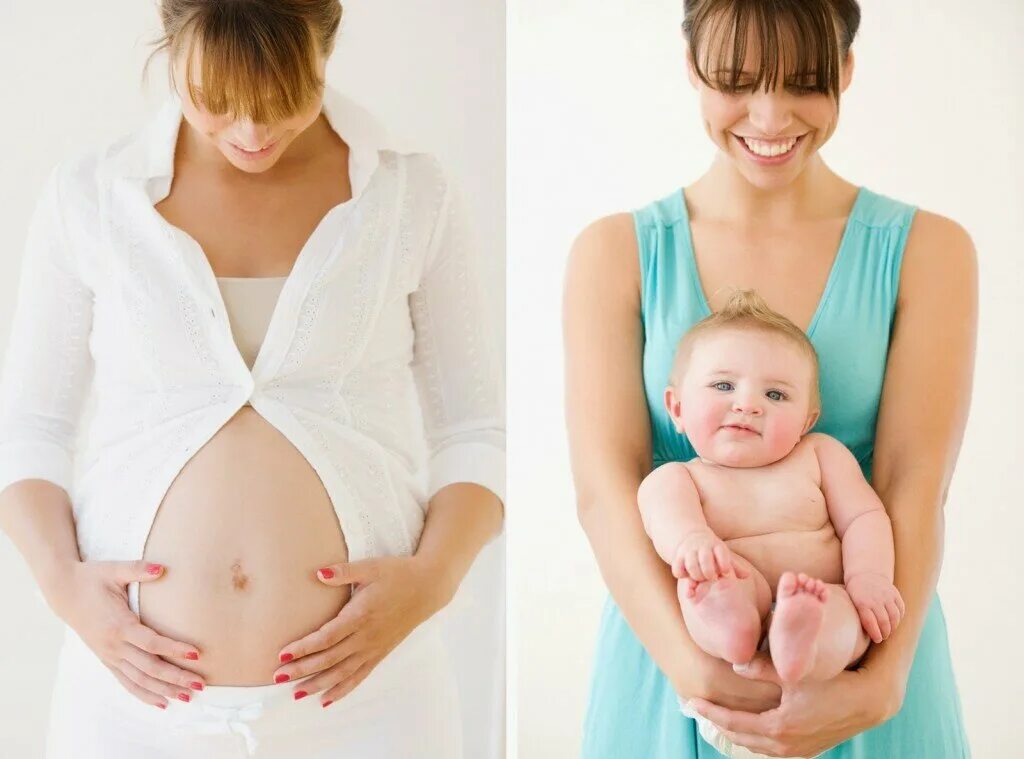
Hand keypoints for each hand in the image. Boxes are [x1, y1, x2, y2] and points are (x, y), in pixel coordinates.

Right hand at [46, 560, 204, 708]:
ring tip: (187, 697)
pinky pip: (126, 682)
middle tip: (201, 684)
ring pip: (140, 680)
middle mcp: (114, 645)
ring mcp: (110, 655)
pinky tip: (162, 702)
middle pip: (150, 668)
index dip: (175, 649)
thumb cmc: (92, 579)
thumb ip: (138, 570)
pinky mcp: (107, 659)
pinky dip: (144, 694)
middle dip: (176, 677)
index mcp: (119, 625)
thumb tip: (161, 568)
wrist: (65, 592)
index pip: (152, 642)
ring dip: (164, 690)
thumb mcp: (114, 570)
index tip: (197, 654)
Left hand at [274, 555, 448, 706]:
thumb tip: (318, 573)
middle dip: (302, 669)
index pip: (327, 637)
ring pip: (342, 672)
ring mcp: (374, 647)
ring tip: (296, 694)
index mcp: (361, 615)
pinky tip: (326, 700)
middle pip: (330, 659)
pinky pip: (360, 676)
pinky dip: (343, 689)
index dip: (304, 647)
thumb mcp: (371, 566)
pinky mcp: (381, 653)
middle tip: (277, 677)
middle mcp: (366, 637)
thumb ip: (344, 572)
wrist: (428, 588)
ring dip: (318, 684)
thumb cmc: (398, 573)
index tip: (283, 654)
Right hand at [673, 531, 749, 595]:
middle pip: (705, 559)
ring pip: (690, 564)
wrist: (691, 537)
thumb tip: (747, 575)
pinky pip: (677, 568)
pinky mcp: (678, 557)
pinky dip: (681, 574)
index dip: (724, 563)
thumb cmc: (712, 551)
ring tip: (700, 579)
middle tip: (711, 577)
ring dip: (696, 575)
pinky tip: (687, 576)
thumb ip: (735, 566)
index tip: (726, 572)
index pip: (721, 553)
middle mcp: (702, 547)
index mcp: (716, 546)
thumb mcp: (724, 554)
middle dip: (708, 571)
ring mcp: (689, 551)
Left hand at [686, 652, 900, 756]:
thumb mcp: (793, 673)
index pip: (733, 722)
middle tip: (697, 708)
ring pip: (754, 745)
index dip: (710, 712)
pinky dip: (753, 738)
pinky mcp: (805, 750)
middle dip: (717, 722)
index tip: (691, 701)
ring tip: (716, 717)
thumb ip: (762, 667)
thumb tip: (734, 664)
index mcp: (778, 728)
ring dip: (734, 732)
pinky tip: (745, 727)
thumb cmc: (831, 682)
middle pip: (740, 737)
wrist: (866, 702)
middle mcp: (785, 746)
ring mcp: (796, 752)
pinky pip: (769, 749)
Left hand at [844, 572, 905, 643]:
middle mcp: (876, 599)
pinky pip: (901, 609)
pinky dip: (899, 617)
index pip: (871, 622)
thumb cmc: (855, 593)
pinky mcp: (895, 593)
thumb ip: (859, 616)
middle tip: (883, 637)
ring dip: (893, 627)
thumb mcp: (851, 602)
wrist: (864, 574)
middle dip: (885, 632)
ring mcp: (887, 595)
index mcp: (862, 602)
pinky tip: (894, 622)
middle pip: (884, 621)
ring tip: (889, 631)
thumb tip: (865, 635)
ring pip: (894, 616)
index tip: (877, 640)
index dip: (875, 633)